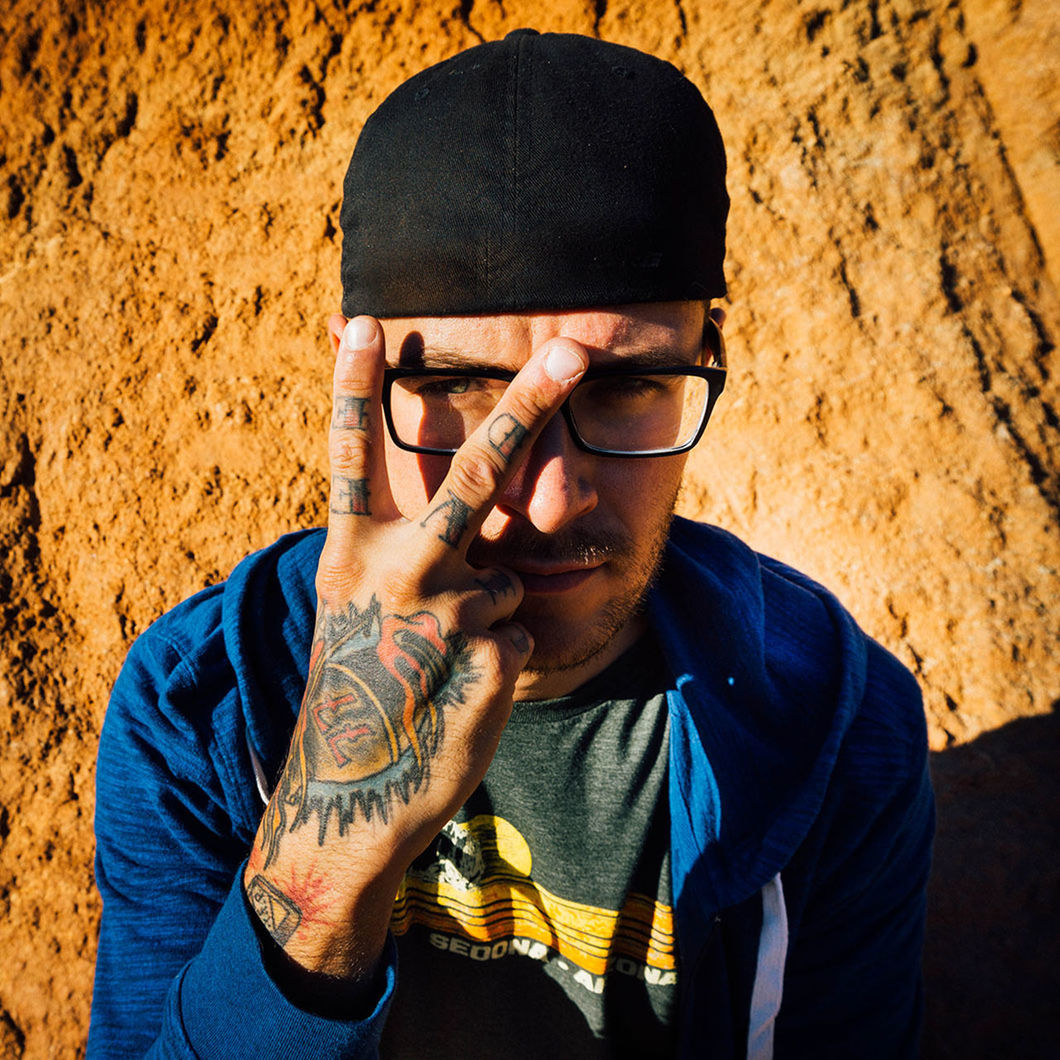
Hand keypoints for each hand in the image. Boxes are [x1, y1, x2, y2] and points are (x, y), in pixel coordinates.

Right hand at [243, 315, 587, 984]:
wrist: (353, 792)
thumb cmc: (356, 690)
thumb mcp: (353, 611)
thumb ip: (395, 553)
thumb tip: (461, 508)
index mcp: (352, 555)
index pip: (352, 457)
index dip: (356, 388)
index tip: (366, 324)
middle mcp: (397, 572)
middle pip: (474, 476)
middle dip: (526, 408)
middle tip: (569, 350)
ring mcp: (447, 615)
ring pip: (510, 575)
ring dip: (492, 610)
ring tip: (442, 659)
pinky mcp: (492, 657)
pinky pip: (521, 630)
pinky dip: (502, 655)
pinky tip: (462, 689)